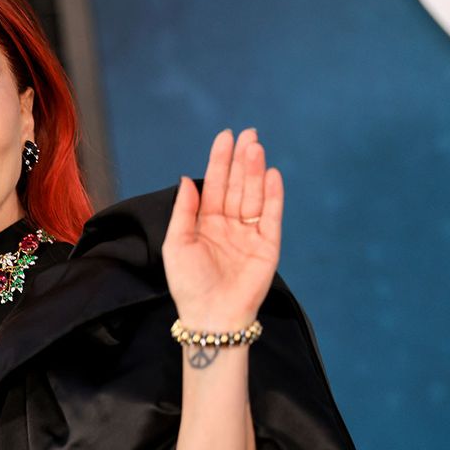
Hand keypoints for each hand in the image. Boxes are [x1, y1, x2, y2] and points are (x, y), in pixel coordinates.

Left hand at [161, 128, 283, 329]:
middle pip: (237, 186)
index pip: (214, 185)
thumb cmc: (188, 283)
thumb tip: (186, 178)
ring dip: (255, 172)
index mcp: (205, 223)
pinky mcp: (268, 247)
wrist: (211, 315)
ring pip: (253, 196)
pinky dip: (272, 196)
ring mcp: (249, 235)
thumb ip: (184, 210)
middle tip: (248, 134)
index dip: (219, 161)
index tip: (226, 137)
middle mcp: (229, 226)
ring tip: (256, 148)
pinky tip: (272, 175)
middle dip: (241, 160)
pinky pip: (271, 216)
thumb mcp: (176, 243)